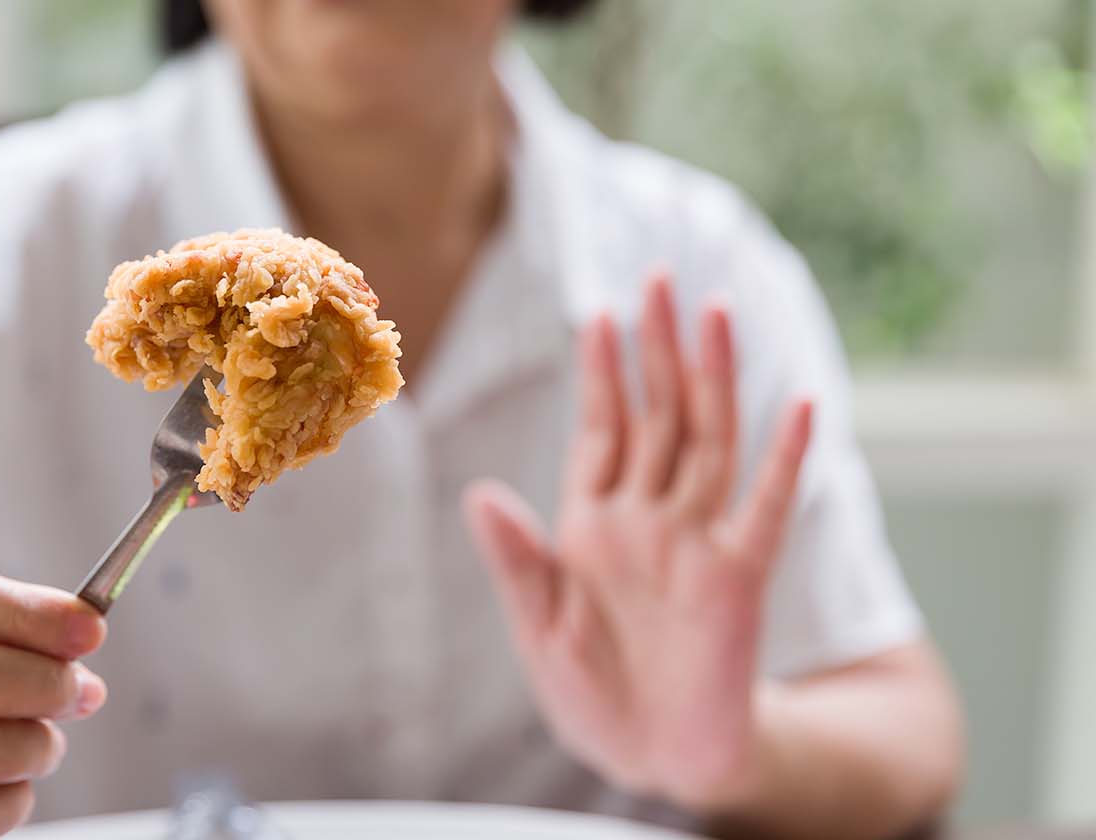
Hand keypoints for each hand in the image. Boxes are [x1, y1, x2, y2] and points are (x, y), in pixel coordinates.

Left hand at [463, 276, 813, 810]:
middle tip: (661, 278)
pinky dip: (786, 458)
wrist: (654, 756)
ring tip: (716, 311)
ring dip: (714, 378)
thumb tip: (479, 493)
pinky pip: (767, 507)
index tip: (600, 314)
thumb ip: (518, 561)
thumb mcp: (540, 628)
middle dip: (658, 349)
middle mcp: (649, 519)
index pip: (602, 430)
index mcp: (593, 524)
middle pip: (659, 417)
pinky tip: (802, 406)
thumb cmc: (591, 693)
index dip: (602, 374)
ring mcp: (699, 541)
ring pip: (709, 441)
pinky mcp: (742, 577)